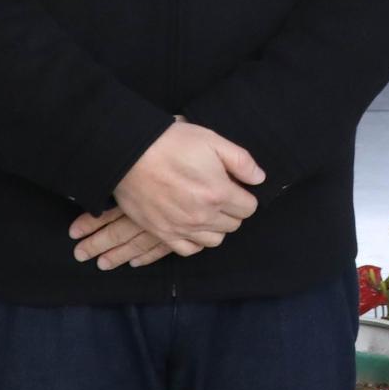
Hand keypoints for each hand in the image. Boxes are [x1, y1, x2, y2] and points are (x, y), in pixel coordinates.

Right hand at [68, 114, 263, 268]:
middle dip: (231, 210)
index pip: (249, 208)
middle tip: (218, 193)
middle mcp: (203, 216)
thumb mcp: (212, 140)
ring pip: (214, 240)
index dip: (244, 195)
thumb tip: (259, 179)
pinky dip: (195, 240)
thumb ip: (241, 161)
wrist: (129, 153)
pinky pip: (189, 249)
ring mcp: (182, 228)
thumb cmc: (171, 143)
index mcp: (219, 193)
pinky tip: (192, 225)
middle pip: (233, 225)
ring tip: (205, 208)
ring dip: (215, 226)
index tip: (233, 185)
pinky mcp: (163, 233)